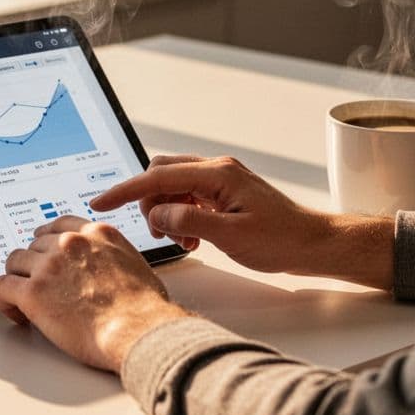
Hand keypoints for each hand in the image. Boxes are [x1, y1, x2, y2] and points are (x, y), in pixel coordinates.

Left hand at [0, 216, 190, 372]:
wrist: (139, 330)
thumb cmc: (145, 308)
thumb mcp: (135, 264)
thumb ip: (112, 255)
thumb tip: (106, 267)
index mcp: (96, 234)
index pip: (60, 225)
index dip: (48, 241)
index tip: (44, 252)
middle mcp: (70, 243)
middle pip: (35, 244)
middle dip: (35, 264)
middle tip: (37, 284)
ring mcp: (49, 266)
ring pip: (15, 261)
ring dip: (18, 279)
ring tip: (24, 300)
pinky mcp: (33, 292)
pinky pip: (3, 287)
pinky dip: (5, 301)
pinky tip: (17, 313)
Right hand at [91, 155, 394, 288]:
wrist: (313, 245)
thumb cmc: (281, 240)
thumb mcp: (230, 236)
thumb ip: (188, 221)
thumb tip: (157, 214)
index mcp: (217, 174)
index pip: (158, 176)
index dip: (125, 191)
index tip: (100, 202)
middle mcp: (216, 170)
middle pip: (161, 175)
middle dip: (149, 204)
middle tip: (158, 234)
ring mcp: (221, 180)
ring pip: (173, 188)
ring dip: (167, 213)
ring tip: (182, 241)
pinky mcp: (224, 193)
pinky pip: (188, 198)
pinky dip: (180, 217)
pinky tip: (193, 239)